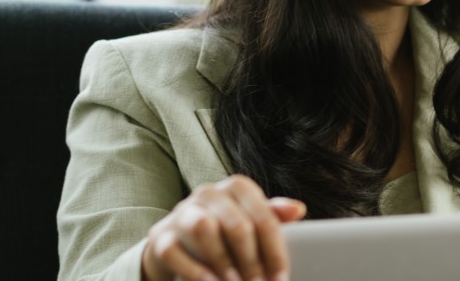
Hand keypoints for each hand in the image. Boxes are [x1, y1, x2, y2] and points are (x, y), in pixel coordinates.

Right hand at [141, 175, 306, 280]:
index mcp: (237, 187)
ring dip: (223, 261)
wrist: (177, 242)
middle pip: (236, 225)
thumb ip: (273, 216)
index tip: (280, 278)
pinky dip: (195, 272)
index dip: (275, 252)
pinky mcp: (161, 235)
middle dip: (252, 262)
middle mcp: (208, 193)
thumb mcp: (250, 221)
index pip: (263, 217)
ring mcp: (182, 212)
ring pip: (203, 228)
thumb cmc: (223, 232)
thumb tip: (298, 209)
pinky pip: (176, 251)